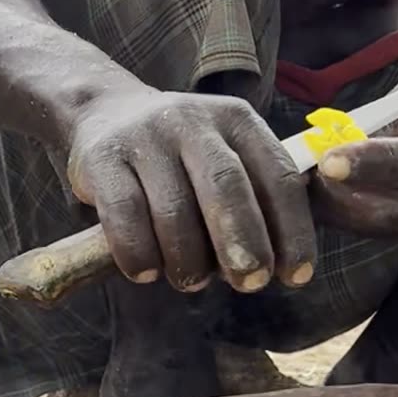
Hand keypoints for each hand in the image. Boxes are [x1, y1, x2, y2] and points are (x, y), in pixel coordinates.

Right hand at [66, 89, 315, 292]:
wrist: (107, 113)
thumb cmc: (184, 157)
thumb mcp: (228, 155)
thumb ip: (257, 197)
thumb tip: (285, 265)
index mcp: (239, 122)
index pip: (278, 176)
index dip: (292, 230)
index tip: (296, 276)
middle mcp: (195, 121)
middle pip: (227, 186)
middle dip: (243, 243)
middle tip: (250, 283)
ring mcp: (146, 136)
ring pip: (174, 208)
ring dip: (188, 258)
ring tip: (191, 281)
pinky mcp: (102, 157)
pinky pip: (124, 215)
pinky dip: (139, 252)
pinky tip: (147, 271)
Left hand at [311, 85, 397, 239]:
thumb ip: (388, 119)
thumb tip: (335, 139)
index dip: (368, 162)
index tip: (327, 160)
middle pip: (382, 209)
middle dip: (332, 192)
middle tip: (297, 165)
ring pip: (369, 225)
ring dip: (330, 204)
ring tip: (302, 173)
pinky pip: (371, 230)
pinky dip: (341, 211)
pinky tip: (322, 189)